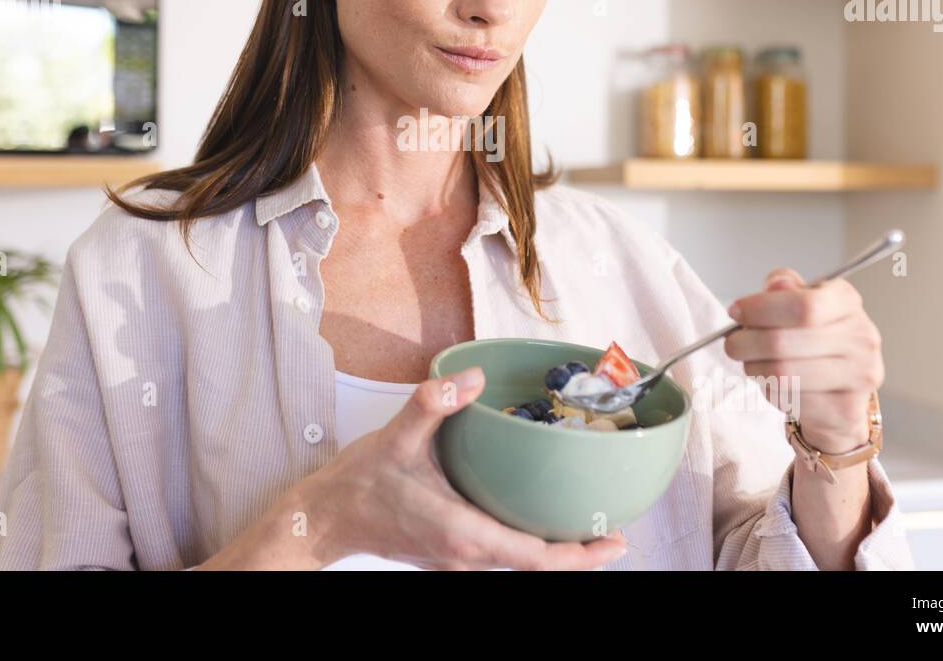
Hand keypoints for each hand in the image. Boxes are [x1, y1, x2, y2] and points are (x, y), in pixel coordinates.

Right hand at [301, 367, 628, 569]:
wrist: (326, 518)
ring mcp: (459, 559)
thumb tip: (470, 377)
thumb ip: (433, 403)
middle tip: (616, 530)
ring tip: (588, 526)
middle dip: (579, 553)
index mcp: (463, 533)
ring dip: (556, 551)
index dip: (580, 556)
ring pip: (520, 563)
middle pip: (538, 566)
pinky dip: (530, 545)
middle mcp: (467, 555)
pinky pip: (503, 556)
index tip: (613, 540)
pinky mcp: (451, 554)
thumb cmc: (360, 484)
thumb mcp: (396, 437)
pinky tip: (539, 519)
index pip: (536, 559)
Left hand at [724, 269, 883, 453]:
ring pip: (782, 373)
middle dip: (745, 343)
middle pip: (784, 341)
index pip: (802, 305)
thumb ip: (784, 290)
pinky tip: (776, 384)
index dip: (760, 309)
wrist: (839, 391)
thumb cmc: (813, 341)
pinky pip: (791, 399)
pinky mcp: (847, 408)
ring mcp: (860, 375)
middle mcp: (861, 337)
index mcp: (847, 301)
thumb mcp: (797, 303)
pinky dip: (771, 391)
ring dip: (754, 368)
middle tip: (733, 344)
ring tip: (752, 363)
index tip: (736, 312)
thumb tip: (776, 284)